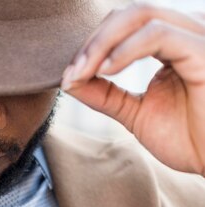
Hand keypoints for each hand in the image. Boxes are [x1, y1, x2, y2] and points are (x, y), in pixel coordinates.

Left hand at [61, 3, 204, 175]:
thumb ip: (104, 95)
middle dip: (92, 42)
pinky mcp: (204, 52)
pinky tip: (106, 70)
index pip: (124, 25)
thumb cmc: (189, 139)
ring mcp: (198, 39)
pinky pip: (159, 35)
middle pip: (128, 15)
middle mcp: (187, 33)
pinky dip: (126, 49)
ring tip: (82, 73)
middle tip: (71, 73)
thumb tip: (69, 80)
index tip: (68, 76)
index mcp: (173, 44)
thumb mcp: (135, 113)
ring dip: (102, 44)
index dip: (91, 46)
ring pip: (141, 16)